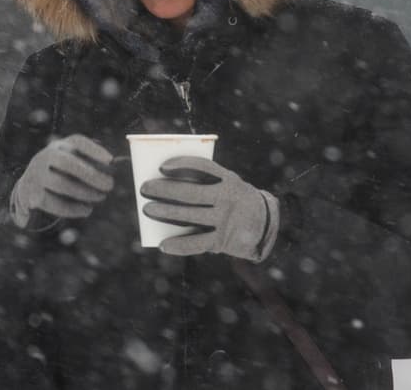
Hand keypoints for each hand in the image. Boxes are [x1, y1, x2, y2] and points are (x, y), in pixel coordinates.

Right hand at [9, 134, 114, 227]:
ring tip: (101, 197)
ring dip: (85, 193)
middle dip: (91, 175)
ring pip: (62, 184)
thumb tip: (118, 164)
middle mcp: (46, 156)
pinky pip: (54, 202)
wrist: (28, 186)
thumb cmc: (60, 173)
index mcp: (60, 145)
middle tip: (110, 185)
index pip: (77, 142)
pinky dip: (73, 209)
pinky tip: (87, 210)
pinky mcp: (32, 193)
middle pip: (68, 163)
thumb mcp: (72, 162)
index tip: (111, 160)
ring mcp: (36, 174)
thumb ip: (92, 163)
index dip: (94, 150)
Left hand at [140, 156, 277, 260]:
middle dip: (164, 190)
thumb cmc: (235, 200)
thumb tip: (166, 186)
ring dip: (165, 213)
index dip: (181, 165)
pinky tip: (163, 245)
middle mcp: (227, 198)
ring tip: (147, 209)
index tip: (161, 166)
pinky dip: (178, 245)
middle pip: (191, 193)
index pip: (203, 167)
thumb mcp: (228, 185)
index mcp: (229, 179)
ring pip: (189, 216)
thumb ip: (206, 184)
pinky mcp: (222, 241)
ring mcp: (225, 220)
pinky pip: (197, 243)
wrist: (265, 225)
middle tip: (144, 188)